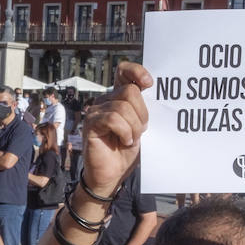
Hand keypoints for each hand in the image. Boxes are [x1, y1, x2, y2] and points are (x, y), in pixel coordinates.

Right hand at [82, 63, 153, 194]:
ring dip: (134, 127)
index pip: (123, 70)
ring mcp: (96, 110)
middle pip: (130, 91)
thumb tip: (152, 93)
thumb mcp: (141, 127)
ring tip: (131, 140)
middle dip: (142, 113)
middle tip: (141, 131)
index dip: (136, 71)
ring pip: (122, 107)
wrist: (113, 174)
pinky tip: (125, 141)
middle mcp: (106, 100)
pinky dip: (124, 131)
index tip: (149, 83)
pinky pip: (112, 119)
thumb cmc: (127, 152)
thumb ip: (143, 109)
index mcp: (119, 97)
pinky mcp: (91, 123)